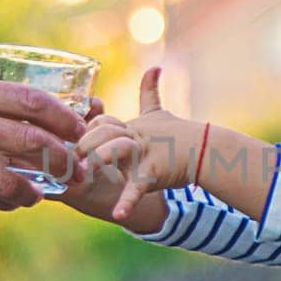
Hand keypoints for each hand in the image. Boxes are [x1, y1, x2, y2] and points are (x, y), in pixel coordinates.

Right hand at [0, 75, 92, 210]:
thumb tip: (32, 118)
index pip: (34, 102)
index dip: (66, 118)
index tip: (82, 129)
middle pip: (34, 142)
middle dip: (66, 160)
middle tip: (81, 171)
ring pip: (14, 180)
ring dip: (37, 191)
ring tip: (41, 195)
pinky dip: (6, 202)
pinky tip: (10, 201)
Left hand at [75, 67, 202, 220]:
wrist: (204, 149)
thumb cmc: (178, 133)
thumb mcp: (158, 111)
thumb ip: (150, 91)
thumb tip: (155, 66)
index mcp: (129, 126)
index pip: (100, 122)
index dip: (86, 130)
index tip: (76, 143)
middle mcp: (134, 136)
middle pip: (103, 132)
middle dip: (86, 143)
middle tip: (76, 157)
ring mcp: (144, 154)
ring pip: (117, 150)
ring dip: (102, 160)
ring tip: (88, 172)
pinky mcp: (153, 173)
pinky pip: (137, 187)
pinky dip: (128, 202)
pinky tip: (119, 214)